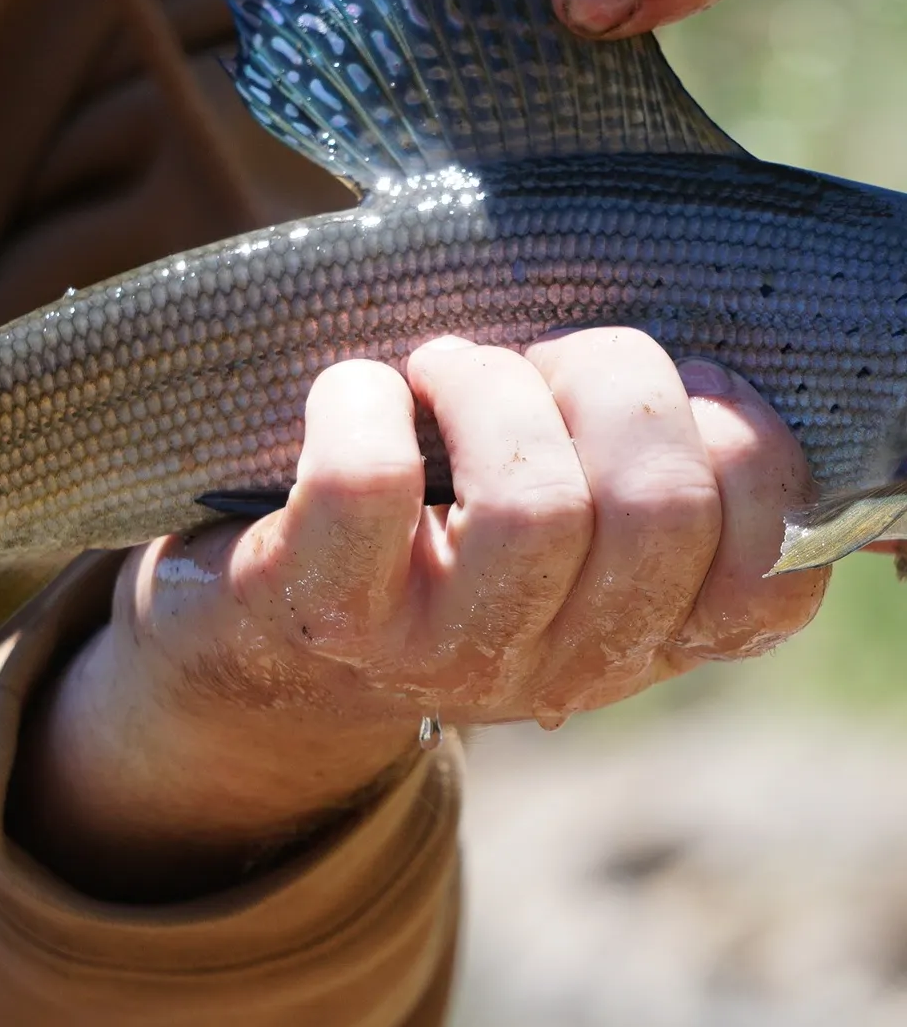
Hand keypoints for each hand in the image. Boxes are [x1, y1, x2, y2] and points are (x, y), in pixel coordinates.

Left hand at [14, 335, 826, 898]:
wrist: (260, 648)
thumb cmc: (426, 550)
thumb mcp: (557, 548)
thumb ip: (638, 489)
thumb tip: (713, 377)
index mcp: (634, 642)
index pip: (765, 584)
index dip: (751, 451)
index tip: (684, 387)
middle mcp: (554, 666)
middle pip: (660, 511)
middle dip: (618, 383)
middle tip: (542, 360)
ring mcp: (438, 650)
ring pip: (533, 503)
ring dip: (493, 389)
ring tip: (445, 371)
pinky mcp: (325, 611)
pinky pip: (365, 482)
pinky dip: (362, 400)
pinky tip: (357, 392)